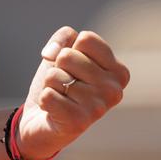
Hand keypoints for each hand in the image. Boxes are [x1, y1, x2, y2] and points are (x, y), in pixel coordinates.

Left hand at [16, 26, 129, 159]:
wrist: (41, 120)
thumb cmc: (59, 82)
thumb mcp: (63, 51)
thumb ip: (65, 36)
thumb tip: (52, 53)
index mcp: (119, 72)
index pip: (87, 39)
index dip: (70, 49)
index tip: (73, 68)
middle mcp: (115, 91)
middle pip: (67, 56)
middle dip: (57, 68)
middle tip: (65, 86)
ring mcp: (99, 109)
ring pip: (55, 75)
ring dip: (50, 85)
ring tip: (61, 98)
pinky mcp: (79, 123)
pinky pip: (47, 94)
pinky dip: (44, 99)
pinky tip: (54, 111)